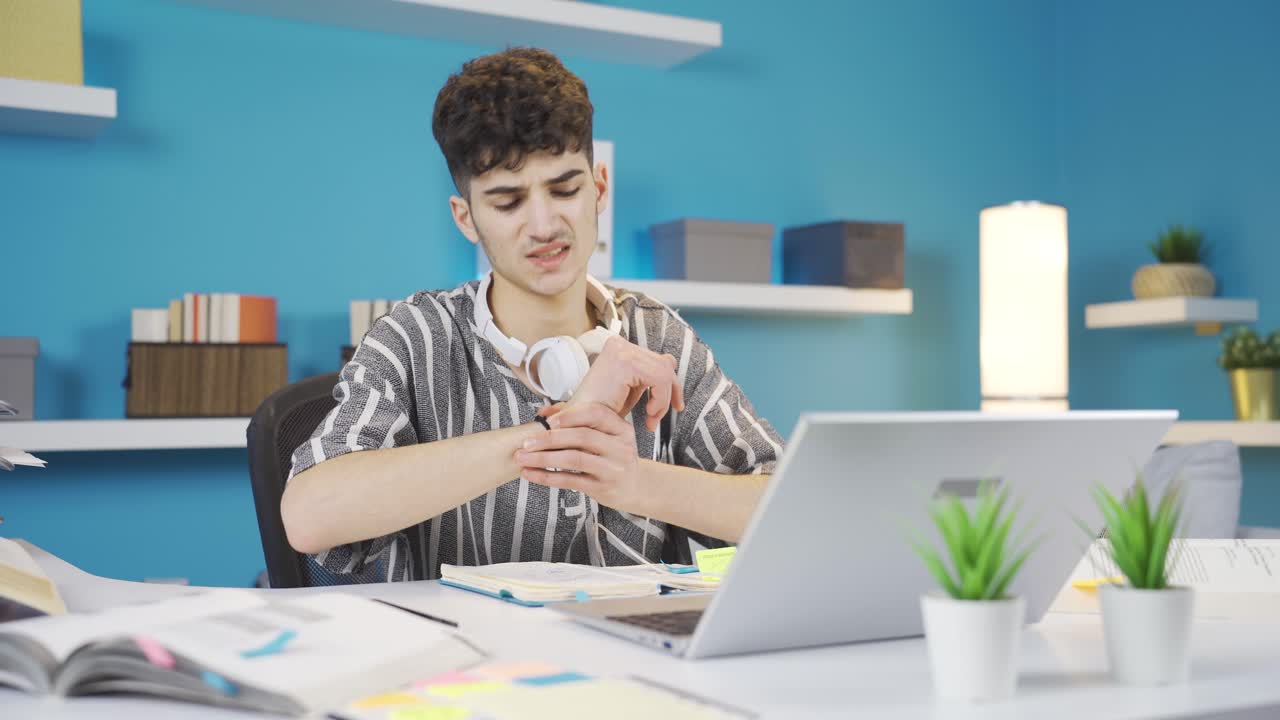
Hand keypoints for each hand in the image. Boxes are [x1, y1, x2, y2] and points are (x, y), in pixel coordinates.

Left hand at [515, 402, 647, 514]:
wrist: (634, 487)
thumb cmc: (613, 457)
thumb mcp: (605, 436)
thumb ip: (577, 420)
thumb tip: (544, 412)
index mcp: (622, 429)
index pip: (596, 414)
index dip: (570, 415)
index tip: (547, 421)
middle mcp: (621, 447)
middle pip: (582, 436)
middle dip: (549, 438)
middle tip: (526, 442)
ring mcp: (614, 469)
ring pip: (574, 459)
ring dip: (543, 458)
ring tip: (522, 458)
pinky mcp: (603, 488)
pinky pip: (570, 480)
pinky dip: (547, 477)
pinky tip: (531, 474)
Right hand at [568, 335, 684, 431]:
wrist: (580, 425)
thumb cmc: (601, 412)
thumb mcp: (631, 390)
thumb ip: (648, 375)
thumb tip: (670, 362)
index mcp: (619, 348)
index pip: (658, 359)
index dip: (671, 384)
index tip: (675, 405)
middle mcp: (619, 345)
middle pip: (664, 364)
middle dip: (668, 395)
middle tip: (657, 417)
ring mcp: (621, 351)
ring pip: (664, 373)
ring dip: (662, 401)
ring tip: (650, 417)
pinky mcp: (625, 362)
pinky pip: (659, 379)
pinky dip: (659, 400)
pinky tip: (648, 412)